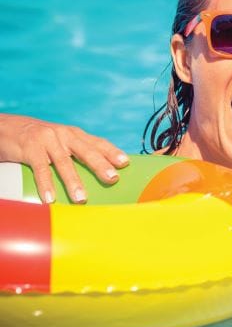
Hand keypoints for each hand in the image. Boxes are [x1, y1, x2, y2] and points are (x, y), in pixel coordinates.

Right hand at [0, 114, 127, 202]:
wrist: (7, 127)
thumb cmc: (39, 140)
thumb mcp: (60, 141)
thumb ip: (76, 152)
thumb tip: (99, 171)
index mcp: (74, 134)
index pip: (98, 142)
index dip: (112, 152)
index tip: (125, 163)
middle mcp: (64, 135)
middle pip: (86, 151)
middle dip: (100, 165)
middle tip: (112, 178)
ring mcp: (47, 141)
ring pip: (64, 162)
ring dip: (73, 181)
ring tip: (81, 198)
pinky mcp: (30, 148)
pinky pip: (40, 169)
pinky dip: (46, 184)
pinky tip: (50, 198)